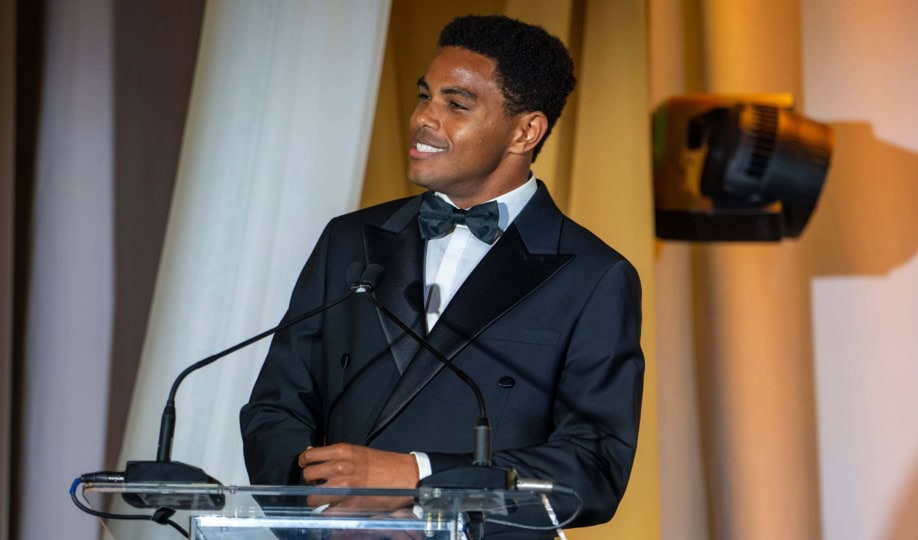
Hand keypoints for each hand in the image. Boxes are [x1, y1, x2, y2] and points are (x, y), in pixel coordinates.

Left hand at [298, 443, 418, 508]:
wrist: (404, 476)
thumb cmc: (384, 464)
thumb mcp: (357, 451)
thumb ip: (335, 454)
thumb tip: (311, 454)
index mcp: (342, 451)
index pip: (309, 456)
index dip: (305, 462)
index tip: (307, 466)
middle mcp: (340, 467)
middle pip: (307, 475)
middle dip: (311, 481)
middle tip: (320, 482)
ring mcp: (343, 487)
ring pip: (312, 496)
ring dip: (316, 497)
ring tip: (326, 496)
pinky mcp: (349, 504)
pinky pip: (326, 511)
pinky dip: (328, 511)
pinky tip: (335, 507)